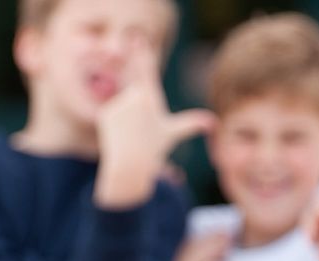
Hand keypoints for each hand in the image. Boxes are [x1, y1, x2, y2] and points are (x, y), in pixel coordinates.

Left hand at [94, 38, 215, 208]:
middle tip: (132, 43)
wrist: (131, 164)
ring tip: (132, 132)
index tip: (139, 38)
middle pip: (134, 86)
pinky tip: (119, 134)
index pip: (147, 71)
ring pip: (123, 105)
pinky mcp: (105, 113)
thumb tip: (213, 123)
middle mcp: (134, 98)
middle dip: (132, 73)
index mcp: (151, 98)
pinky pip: (111, 113)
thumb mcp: (173, 133)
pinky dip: (115, 122)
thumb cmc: (155, 149)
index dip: (143, 53)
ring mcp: (118, 104)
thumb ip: (191, 123)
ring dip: (127, 117)